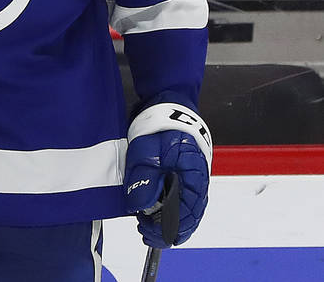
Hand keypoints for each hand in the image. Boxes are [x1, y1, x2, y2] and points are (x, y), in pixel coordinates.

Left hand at [124, 102, 211, 246]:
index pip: (186, 216)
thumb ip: (145, 180)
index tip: (149, 235)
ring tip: (145, 223)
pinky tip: (152, 210)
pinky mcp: (181, 173)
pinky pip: (177, 197)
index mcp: (194, 179)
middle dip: (166, 228)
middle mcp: (196, 182)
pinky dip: (166, 207)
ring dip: (165, 219)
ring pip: (182, 208)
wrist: (167, 103)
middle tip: (144, 232)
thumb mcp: (147, 152)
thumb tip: (141, 208)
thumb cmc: (160, 125)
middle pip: (187, 216)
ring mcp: (190, 178)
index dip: (168, 230)